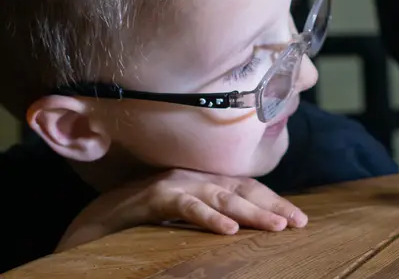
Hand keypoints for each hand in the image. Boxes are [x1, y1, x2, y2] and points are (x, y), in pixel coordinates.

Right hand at [58, 169, 306, 250]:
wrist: (90, 223)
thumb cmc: (142, 222)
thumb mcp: (185, 219)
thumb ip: (213, 214)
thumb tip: (248, 230)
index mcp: (204, 181)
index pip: (247, 188)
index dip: (274, 202)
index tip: (300, 220)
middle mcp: (193, 176)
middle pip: (242, 189)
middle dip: (272, 207)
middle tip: (297, 224)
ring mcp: (174, 183)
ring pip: (221, 196)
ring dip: (251, 213)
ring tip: (276, 228)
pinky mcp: (153, 196)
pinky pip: (186, 206)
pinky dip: (208, 217)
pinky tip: (228, 230)